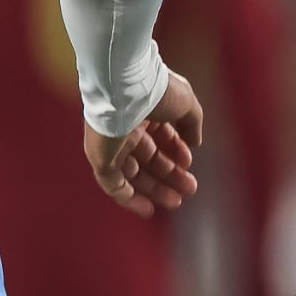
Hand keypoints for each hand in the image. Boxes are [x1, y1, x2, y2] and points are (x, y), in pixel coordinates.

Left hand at [84, 69, 202, 216]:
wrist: (125, 86)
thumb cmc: (157, 90)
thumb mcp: (186, 104)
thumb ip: (192, 124)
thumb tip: (195, 143)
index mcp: (143, 111)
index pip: (159, 136)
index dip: (175, 151)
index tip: (190, 163)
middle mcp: (125, 128)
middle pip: (148, 158)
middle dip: (169, 175)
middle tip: (189, 189)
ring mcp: (111, 144)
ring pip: (133, 174)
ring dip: (155, 189)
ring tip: (177, 201)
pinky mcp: (100, 158)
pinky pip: (113, 185)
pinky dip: (129, 199)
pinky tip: (149, 209)